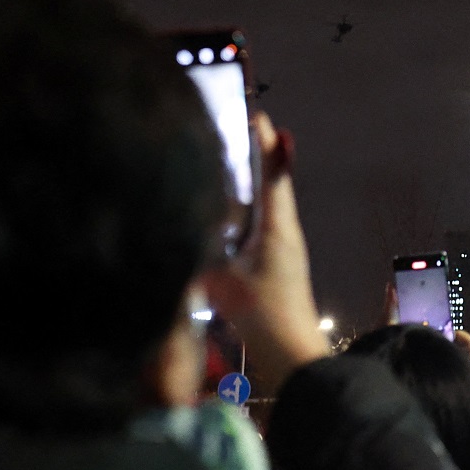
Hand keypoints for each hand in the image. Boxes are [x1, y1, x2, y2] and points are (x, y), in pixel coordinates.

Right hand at [203, 114, 328, 389]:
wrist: (292, 354)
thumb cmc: (263, 314)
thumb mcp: (223, 282)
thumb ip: (200, 253)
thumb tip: (177, 227)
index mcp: (277, 226)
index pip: (272, 174)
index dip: (264, 143)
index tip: (255, 115)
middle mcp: (284, 229)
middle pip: (271, 182)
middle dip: (255, 154)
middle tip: (235, 127)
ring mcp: (283, 245)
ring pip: (266, 202)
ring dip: (250, 179)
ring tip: (227, 158)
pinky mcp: (276, 262)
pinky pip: (261, 221)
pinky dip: (247, 206)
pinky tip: (228, 208)